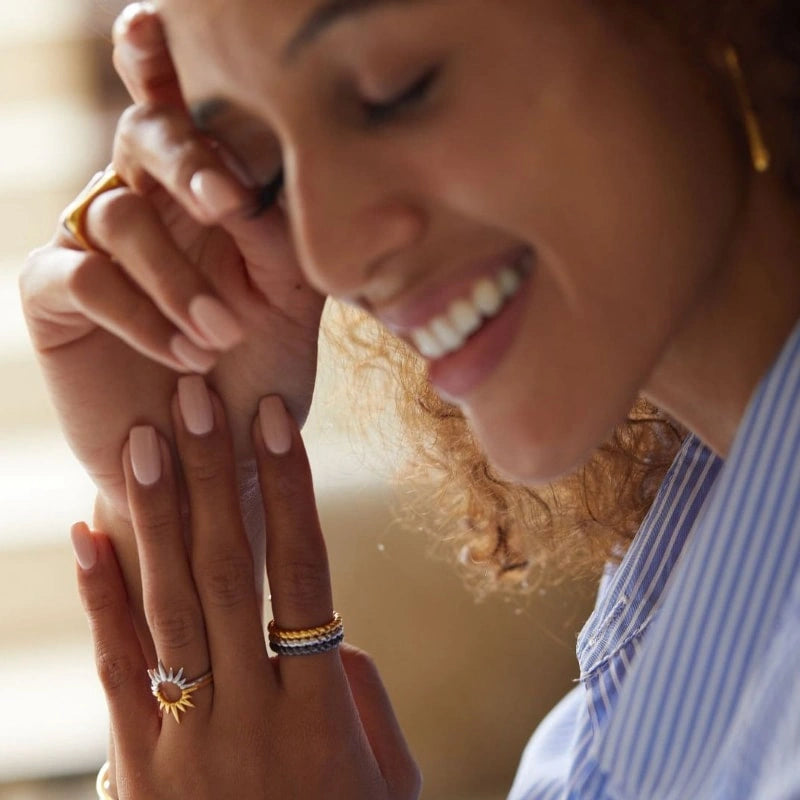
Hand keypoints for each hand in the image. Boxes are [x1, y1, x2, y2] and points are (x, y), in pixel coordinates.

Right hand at [19, 3, 323, 517]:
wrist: (219, 455)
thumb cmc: (261, 376)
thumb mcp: (292, 302)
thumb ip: (285, 234)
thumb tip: (262, 179)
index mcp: (205, 200)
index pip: (188, 117)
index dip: (164, 67)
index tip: (158, 22)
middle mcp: (148, 208)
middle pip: (142, 137)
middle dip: (184, 158)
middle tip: (225, 199)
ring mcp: (95, 248)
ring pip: (119, 215)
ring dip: (178, 280)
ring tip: (221, 336)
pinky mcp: (55, 296)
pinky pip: (82, 275)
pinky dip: (139, 313)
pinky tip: (184, 353)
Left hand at [71, 380, 420, 798]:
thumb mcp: (384, 774)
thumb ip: (358, 695)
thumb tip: (328, 636)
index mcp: (321, 711)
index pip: (305, 573)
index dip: (291, 491)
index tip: (275, 420)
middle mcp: (251, 714)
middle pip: (229, 572)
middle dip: (214, 477)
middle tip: (196, 398)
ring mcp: (186, 742)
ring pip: (169, 607)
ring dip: (158, 515)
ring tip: (148, 438)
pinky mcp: (138, 770)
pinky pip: (117, 668)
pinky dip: (102, 594)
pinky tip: (90, 531)